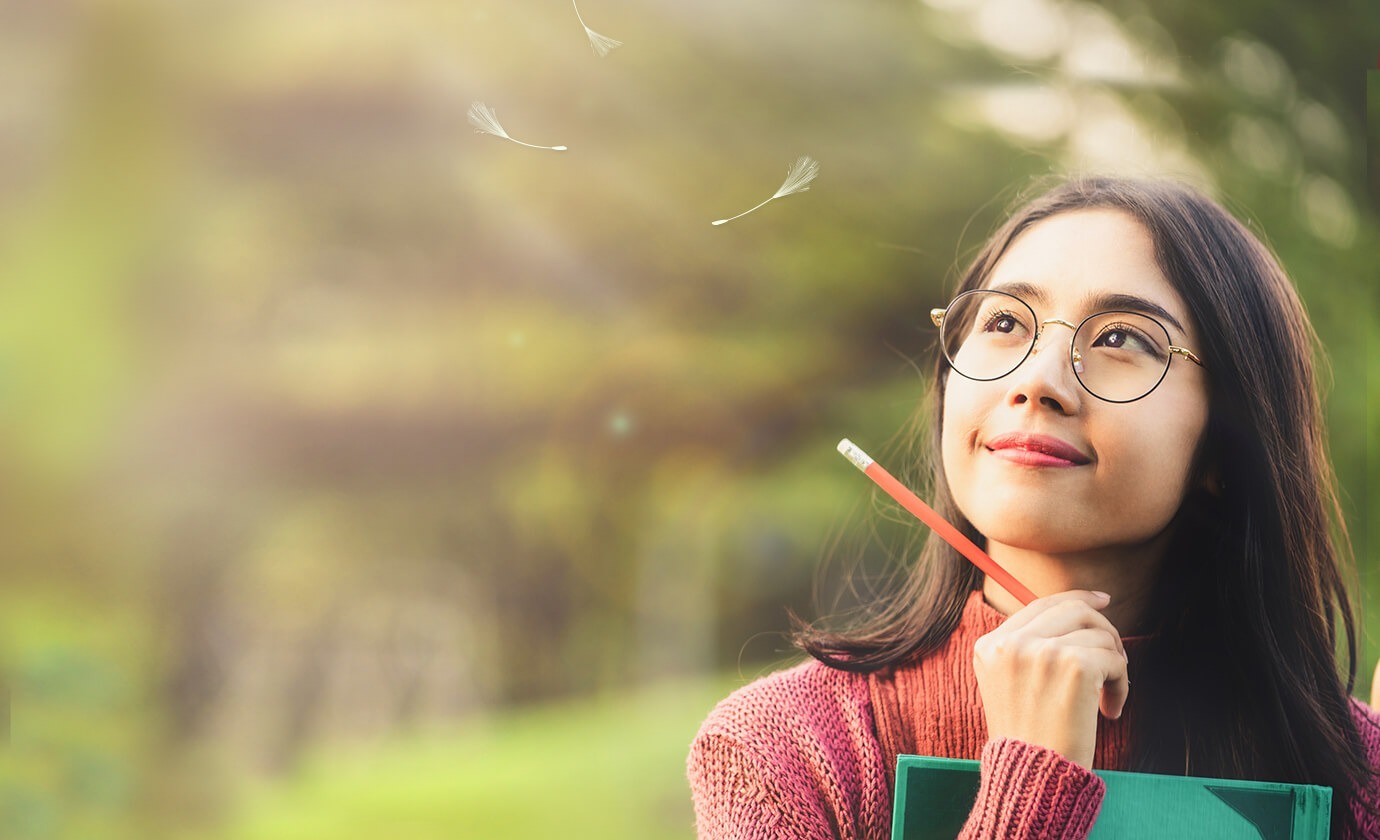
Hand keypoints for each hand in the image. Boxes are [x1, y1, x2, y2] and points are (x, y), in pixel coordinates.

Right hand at [971, 590, 1128, 768]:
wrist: (1031, 778)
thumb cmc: (1028, 738)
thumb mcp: (1009, 684)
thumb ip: (1029, 648)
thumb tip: (1080, 609)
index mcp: (990, 645)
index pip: (1040, 603)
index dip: (1076, 599)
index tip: (1103, 601)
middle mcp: (1012, 643)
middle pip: (1073, 608)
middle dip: (1103, 629)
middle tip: (1116, 657)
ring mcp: (1042, 651)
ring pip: (1099, 633)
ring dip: (1114, 663)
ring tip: (1108, 695)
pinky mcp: (1074, 665)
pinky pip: (1115, 659)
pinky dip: (1122, 685)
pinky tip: (1110, 710)